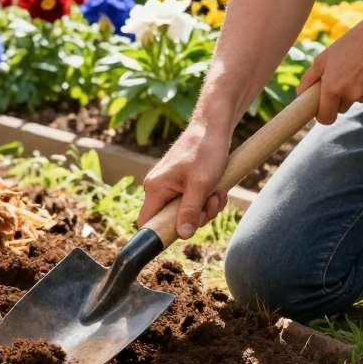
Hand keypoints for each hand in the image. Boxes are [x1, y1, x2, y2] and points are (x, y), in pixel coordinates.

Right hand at [137, 121, 230, 239]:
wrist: (213, 128)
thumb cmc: (205, 151)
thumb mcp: (201, 185)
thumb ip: (190, 211)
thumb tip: (182, 235)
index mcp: (155, 188)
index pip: (146, 222)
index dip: (159, 233)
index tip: (182, 233)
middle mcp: (157, 188)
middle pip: (172, 219)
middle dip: (196, 216)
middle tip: (211, 201)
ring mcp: (169, 186)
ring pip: (185, 212)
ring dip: (206, 207)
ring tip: (216, 190)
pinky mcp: (180, 183)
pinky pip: (191, 202)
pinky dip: (206, 199)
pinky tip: (215, 187)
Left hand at [298, 2, 362, 123]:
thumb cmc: (351, 43)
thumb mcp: (323, 58)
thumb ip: (309, 79)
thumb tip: (300, 94)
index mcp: (333, 88)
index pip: (325, 118)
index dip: (321, 116)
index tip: (319, 110)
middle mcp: (350, 95)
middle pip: (339, 109)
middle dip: (336, 99)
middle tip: (337, 78)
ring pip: (353, 100)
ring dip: (351, 91)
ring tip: (354, 69)